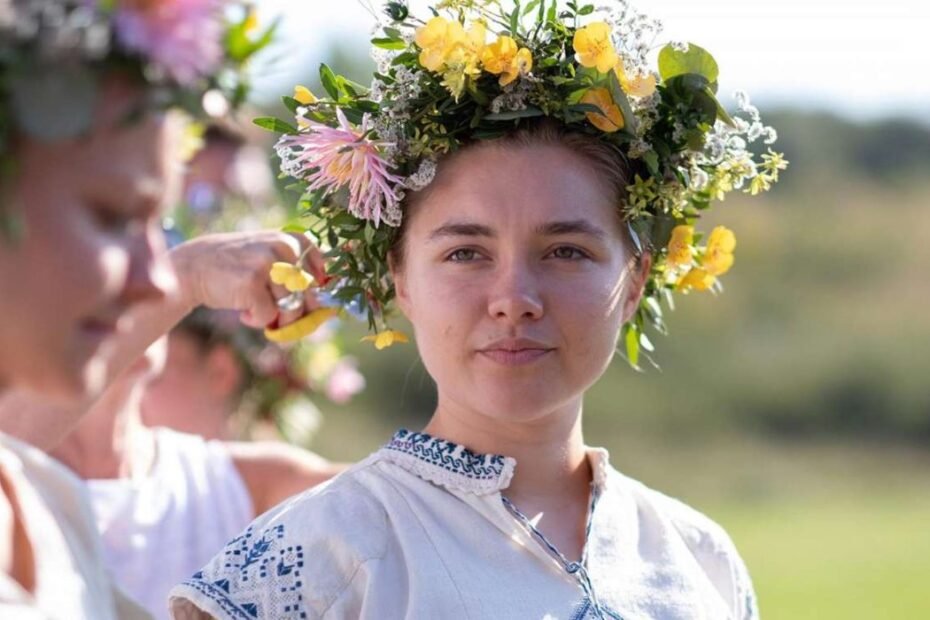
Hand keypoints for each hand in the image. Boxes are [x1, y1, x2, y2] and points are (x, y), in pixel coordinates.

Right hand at [169, 231, 326, 328]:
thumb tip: (328, 310)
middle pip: (310, 297)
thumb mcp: (273, 260)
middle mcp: (285, 247)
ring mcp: (268, 263)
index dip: (317, 297)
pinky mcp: (252, 281)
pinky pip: (268, 316)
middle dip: (295, 314)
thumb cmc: (240, 269)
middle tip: (277, 315)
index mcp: (296, 240)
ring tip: (255, 308)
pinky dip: (256, 320)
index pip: (324, 277)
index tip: (303, 304)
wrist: (195, 266)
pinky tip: (242, 310)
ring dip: (274, 318)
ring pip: (291, 309)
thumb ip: (300, 277)